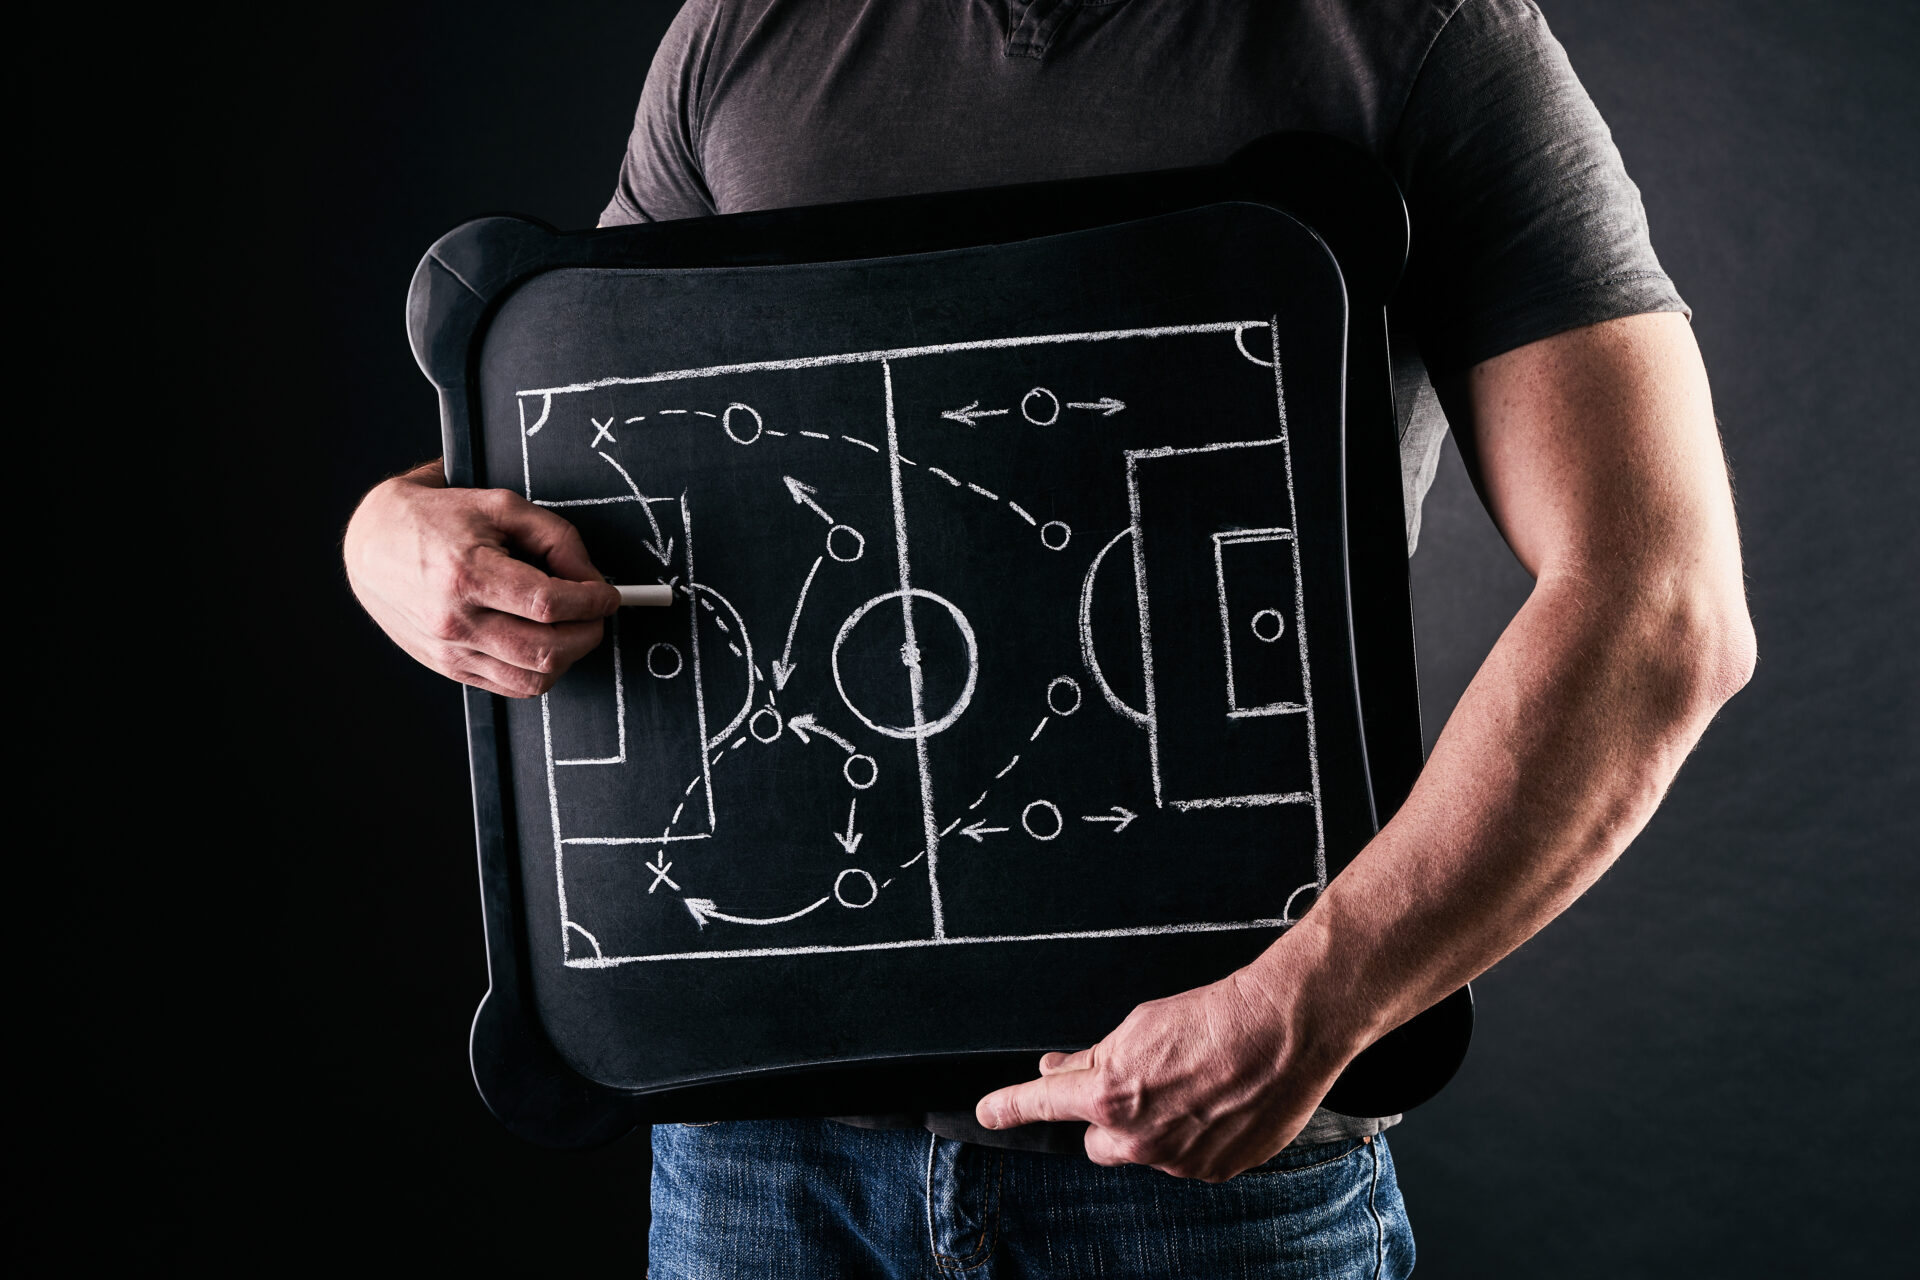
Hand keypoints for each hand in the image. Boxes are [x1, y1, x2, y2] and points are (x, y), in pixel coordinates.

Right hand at [344, 459, 621, 696]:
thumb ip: (557, 538)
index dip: (592, 602)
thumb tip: (592, 579)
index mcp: (467, 574)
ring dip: (569, 657)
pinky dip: (540, 670)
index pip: (550, 604)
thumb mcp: (500, 506)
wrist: (370, 544)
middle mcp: (455, 620)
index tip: (608, 595)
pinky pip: (510, 687)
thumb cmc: (435, 518)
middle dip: (589, 633)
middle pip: (547, 650)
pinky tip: (544, 642)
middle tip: (597, 612)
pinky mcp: (448, 667)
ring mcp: (450, 650)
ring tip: (573, 628)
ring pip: (533, 678)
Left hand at [975, 969, 1353, 1180]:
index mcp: (1109, 1095)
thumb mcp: (1138, 1026)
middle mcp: (1138, 1138)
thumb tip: (1056, 1068)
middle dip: (1108, 1119)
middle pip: (1098, 1142)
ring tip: (1194, 1086)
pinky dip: (1195, 1137)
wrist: (1283, 1032)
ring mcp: (1176, 1160)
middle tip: (1140, 1086)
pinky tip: (1217, 1103)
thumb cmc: (1214, 1019)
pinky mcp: (1214, 1171)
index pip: (1042, 1104)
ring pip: (1146, 1150)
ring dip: (1156, 1127)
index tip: (987, 1113)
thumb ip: (1091, 1056)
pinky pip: (1187, 1159)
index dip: (1009, 1107)